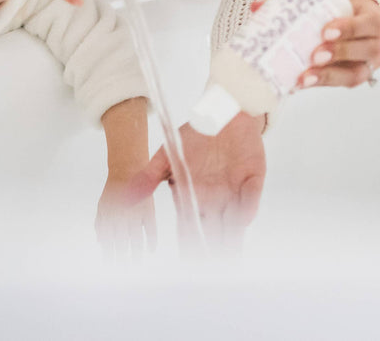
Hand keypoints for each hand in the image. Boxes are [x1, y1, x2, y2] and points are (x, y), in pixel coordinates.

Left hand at [96, 173, 156, 259]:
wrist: (129, 169)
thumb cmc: (114, 190)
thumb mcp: (102, 205)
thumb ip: (100, 223)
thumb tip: (101, 243)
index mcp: (108, 216)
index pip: (109, 241)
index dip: (109, 255)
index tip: (110, 266)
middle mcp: (121, 216)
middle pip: (122, 244)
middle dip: (122, 259)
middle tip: (123, 270)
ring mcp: (136, 214)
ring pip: (137, 240)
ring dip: (136, 254)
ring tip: (135, 264)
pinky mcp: (149, 210)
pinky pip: (151, 230)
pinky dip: (151, 242)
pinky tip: (150, 251)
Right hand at [125, 112, 265, 253]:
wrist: (222, 112)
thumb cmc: (195, 136)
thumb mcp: (168, 154)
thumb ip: (149, 176)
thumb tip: (126, 195)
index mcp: (194, 197)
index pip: (191, 226)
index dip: (190, 243)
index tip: (189, 262)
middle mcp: (215, 199)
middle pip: (214, 230)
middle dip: (213, 249)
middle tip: (211, 268)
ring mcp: (235, 190)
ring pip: (234, 221)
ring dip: (233, 238)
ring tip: (231, 259)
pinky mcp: (253, 178)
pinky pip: (251, 196)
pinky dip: (248, 207)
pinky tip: (242, 221)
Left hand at [296, 0, 379, 88]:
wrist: (356, 21)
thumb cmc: (343, 9)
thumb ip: (304, 0)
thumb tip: (266, 2)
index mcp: (374, 19)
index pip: (369, 23)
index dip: (349, 28)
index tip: (325, 31)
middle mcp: (377, 43)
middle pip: (366, 50)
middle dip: (339, 53)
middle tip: (315, 55)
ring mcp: (370, 63)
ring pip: (356, 73)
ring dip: (330, 75)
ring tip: (306, 75)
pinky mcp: (358, 77)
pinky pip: (344, 84)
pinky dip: (323, 83)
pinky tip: (304, 82)